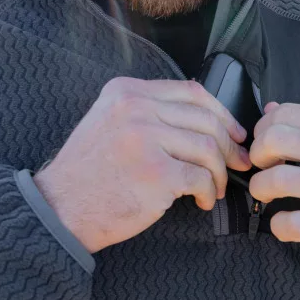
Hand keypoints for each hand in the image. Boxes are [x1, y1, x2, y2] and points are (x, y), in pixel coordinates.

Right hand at [33, 77, 251, 253]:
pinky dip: (209, 192)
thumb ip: (147, 110)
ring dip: (220, 173)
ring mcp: (146, 139)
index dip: (222, 113)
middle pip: (206, 120)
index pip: (191, 92)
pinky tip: (203, 201)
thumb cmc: (90, 173)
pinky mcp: (157, 173)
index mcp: (126, 91)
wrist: (61, 208)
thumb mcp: (110, 122)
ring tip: (216, 188)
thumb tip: (205, 117)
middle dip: (230, 145)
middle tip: (239, 164)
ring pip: (209, 148)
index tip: (235, 133)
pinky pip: (201, 178)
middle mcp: (136, 108)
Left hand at [248, 102, 299, 258]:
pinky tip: (283, 223)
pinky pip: (293, 223)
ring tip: (266, 193)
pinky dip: (278, 225)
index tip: (265, 145)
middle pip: (275, 141)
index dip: (263, 129)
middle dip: (256, 155)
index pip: (285, 114)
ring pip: (278, 180)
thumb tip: (270, 107)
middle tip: (261, 166)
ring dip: (260, 188)